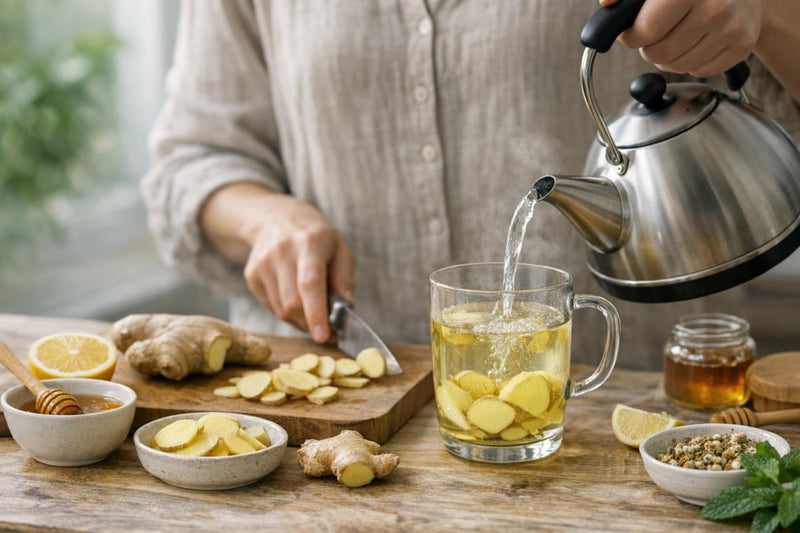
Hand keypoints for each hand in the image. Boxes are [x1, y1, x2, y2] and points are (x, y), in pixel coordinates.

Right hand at [242, 194, 354, 342]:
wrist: (276, 217)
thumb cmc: (316, 236)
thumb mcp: (340, 249)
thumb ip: (344, 279)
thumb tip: (345, 309)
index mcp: (309, 243)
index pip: (310, 283)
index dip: (317, 313)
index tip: (323, 335)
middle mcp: (282, 252)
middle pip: (293, 303)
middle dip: (311, 324)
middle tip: (327, 331)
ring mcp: (262, 264)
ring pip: (281, 310)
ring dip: (300, 321)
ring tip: (313, 312)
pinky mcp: (251, 275)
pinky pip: (271, 307)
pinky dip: (287, 313)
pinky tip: (296, 299)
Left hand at [600, 0, 762, 77]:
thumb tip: (606, 2)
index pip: (648, 30)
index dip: (632, 36)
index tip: (631, 33)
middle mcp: (714, 8)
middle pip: (660, 53)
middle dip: (649, 48)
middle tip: (655, 35)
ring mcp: (731, 28)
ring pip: (677, 67)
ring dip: (668, 58)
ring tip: (677, 37)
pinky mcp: (742, 46)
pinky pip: (699, 72)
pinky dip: (691, 63)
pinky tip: (697, 43)